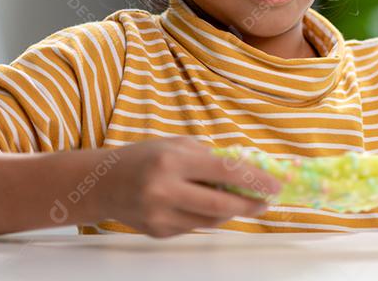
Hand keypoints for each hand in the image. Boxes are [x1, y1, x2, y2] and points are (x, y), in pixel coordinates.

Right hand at [96, 137, 282, 237]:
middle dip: (249, 204)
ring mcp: (161, 214)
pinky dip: (206, 216)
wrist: (103, 183)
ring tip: (239, 201)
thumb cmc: (145, 158)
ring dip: (230, 211)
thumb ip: (209, 157)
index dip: (254, 180)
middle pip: (221, 204)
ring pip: (211, 220)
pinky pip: (194, 226)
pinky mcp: (158, 231)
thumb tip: (246, 171)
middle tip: (266, 202)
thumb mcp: (176, 145)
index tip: (274, 185)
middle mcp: (165, 189)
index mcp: (172, 161)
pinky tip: (205, 205)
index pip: (223, 171)